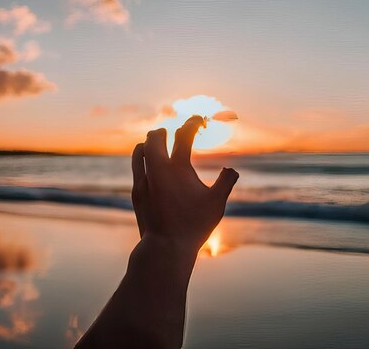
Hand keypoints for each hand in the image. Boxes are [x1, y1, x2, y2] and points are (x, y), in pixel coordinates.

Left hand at [131, 115, 238, 250]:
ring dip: (150, 143)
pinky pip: (137, 167)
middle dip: (164, 131)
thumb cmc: (194, 226)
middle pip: (155, 137)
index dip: (192, 123)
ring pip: (140, 150)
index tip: (198, 120)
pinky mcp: (136, 192)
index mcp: (178, 169)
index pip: (184, 135)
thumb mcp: (216, 204)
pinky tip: (150, 166)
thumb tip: (232, 168)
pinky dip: (143, 159)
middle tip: (173, 132)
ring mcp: (144, 180)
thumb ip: (226, 182)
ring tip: (158, 144)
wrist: (164, 248)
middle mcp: (157, 170)